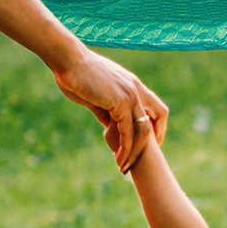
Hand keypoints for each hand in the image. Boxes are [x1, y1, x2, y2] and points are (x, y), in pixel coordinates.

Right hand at [54, 48, 167, 170]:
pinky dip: (125, 148)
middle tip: (142, 159)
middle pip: (158, 117)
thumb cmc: (76, 74)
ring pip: (143, 130)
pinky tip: (118, 159)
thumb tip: (108, 123)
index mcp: (132, 84)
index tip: (148, 142)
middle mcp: (136, 89)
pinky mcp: (120, 102)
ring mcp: (130, 95)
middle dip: (153, 141)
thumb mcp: (95, 95)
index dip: (155, 125)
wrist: (68, 60)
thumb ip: (105, 109)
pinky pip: (127, 132)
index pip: (155, 106)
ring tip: (124, 167)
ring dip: (135, 151)